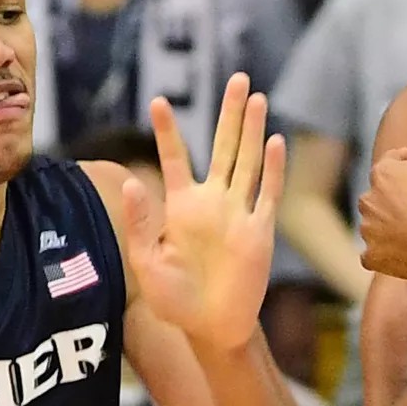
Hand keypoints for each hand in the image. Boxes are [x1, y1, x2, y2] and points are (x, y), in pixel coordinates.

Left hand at [131, 75, 283, 344]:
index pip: (175, 158)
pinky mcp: (259, 231)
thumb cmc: (174, 299)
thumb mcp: (146, 262)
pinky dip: (273, 169)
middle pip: (223, 147)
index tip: (158, 100)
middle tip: (237, 78)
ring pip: (248, 161)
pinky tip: (275, 141)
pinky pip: (268, 194)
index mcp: (182, 206)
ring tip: (256, 96)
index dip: (168, 131)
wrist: (211, 327)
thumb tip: (132, 181)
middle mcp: (213, 202)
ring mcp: (239, 213)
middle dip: (229, 113)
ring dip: (252, 129)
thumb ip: (142, 223)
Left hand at [359, 95, 406, 284]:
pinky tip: (399, 254)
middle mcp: (368, 200)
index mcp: (382, 173)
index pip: (390, 164)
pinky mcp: (373, 257)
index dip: (405, 167)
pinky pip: (373, 255)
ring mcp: (369, 230)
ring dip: (386, 225)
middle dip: (393, 198)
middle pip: (378, 195)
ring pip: (373, 224)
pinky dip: (383, 254)